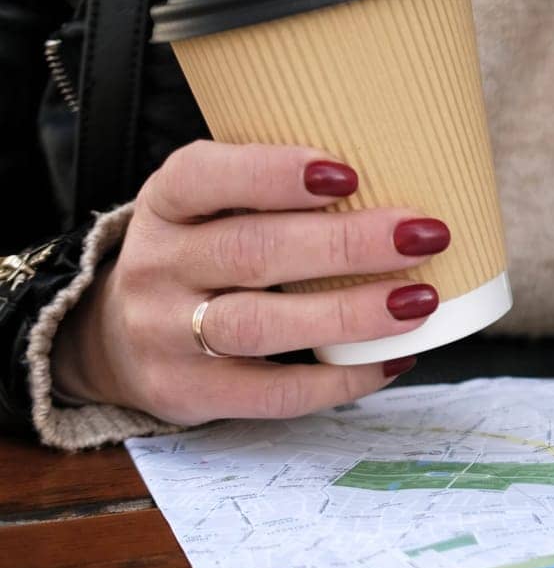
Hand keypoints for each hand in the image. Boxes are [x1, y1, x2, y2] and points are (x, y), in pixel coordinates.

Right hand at [51, 140, 451, 424]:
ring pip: (259, 325)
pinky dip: (341, 379)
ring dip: (349, 313)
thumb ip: (276, 193)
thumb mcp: (212, 209)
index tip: (349, 174)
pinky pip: (273, 392)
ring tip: (419, 301)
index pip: (203, 176)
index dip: (273, 173)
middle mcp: (158, 266)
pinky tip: (393, 359)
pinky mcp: (190, 393)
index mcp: (167, 204)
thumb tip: (404, 180)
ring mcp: (166, 335)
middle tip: (422, 236)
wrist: (116, 342)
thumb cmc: (201, 257)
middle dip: (346, 245)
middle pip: (251, 253)